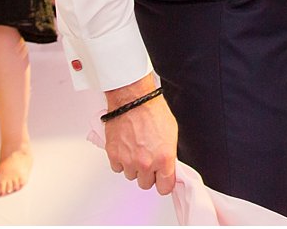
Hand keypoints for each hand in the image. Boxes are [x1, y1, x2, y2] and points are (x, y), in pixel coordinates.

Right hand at [102, 76, 177, 192]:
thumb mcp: (172, 133)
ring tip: (136, 149)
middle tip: (148, 160)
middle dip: (148, 174)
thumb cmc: (153, 111)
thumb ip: (169, 155)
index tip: (162, 179)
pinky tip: (126, 148)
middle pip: (146, 184)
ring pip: (131, 176)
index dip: (164, 182)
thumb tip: (168, 166)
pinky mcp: (114, 156)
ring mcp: (129, 161)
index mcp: (164, 159)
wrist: (133, 100)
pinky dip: (121, 160)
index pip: (165, 188)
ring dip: (133, 166)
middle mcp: (146, 163)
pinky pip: (118, 168)